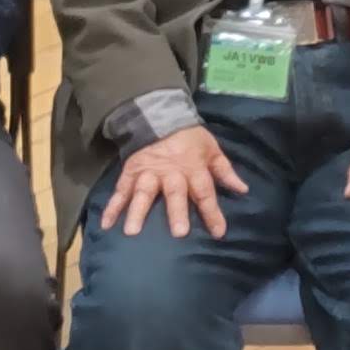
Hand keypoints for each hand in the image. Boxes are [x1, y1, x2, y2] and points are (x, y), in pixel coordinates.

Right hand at [102, 125, 246, 237]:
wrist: (160, 116)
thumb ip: (225, 171)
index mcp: (193, 168)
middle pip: (174, 193)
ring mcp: (148, 173)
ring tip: (131, 232)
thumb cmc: (190, 139)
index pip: (205, 192)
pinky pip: (120, 191)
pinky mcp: (130, 173)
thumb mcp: (212, 150)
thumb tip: (243, 190)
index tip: (218, 232)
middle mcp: (170, 173)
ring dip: (138, 211)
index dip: (212, 212)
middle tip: (178, 233)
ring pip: (144, 193)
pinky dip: (112, 207)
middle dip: (176, 212)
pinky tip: (106, 225)